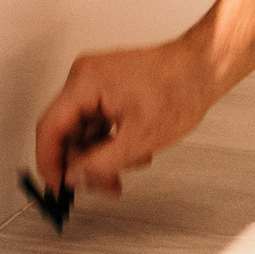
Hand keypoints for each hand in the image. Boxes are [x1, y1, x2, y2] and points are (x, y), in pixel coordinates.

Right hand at [33, 37, 221, 197]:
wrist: (205, 66)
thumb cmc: (181, 88)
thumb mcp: (138, 139)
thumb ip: (100, 164)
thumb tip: (73, 178)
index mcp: (85, 82)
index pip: (49, 128)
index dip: (49, 163)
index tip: (57, 187)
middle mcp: (86, 77)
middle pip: (67, 131)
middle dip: (86, 163)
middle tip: (103, 184)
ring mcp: (98, 80)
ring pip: (85, 130)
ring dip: (103, 154)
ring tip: (129, 165)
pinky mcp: (111, 86)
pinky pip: (99, 120)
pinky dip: (112, 140)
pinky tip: (134, 151)